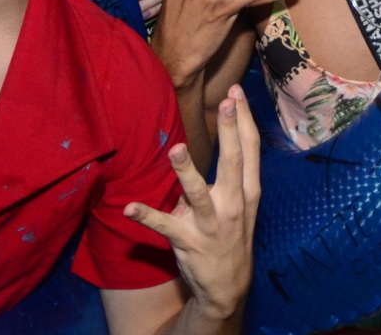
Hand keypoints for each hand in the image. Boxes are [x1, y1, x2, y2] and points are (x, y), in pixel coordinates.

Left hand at [127, 88, 259, 324]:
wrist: (228, 287)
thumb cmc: (231, 236)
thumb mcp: (241, 204)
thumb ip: (232, 174)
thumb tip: (221, 133)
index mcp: (248, 191)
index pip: (250, 149)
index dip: (244, 120)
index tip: (237, 92)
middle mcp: (233, 204)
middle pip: (233, 162)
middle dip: (230, 130)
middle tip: (227, 102)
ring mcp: (211, 224)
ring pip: (198, 193)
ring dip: (186, 172)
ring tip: (177, 149)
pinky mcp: (188, 242)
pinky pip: (164, 227)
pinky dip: (146, 217)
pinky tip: (130, 208)